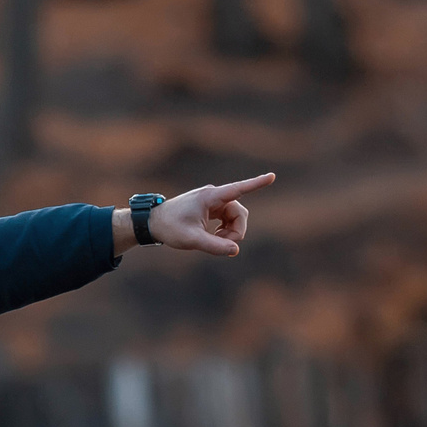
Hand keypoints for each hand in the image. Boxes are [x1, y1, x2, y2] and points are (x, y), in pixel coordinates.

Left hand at [134, 173, 275, 257]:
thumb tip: (235, 250)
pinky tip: (215, 236)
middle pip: (240, 212)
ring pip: (235, 216)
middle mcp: (214, 195)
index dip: (256, 184)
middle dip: (237, 230)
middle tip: (224, 244)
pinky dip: (226, 229)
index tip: (272, 176)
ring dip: (231, 231)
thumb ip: (215, 246)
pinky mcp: (211, 207)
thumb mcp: (192, 240)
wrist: (153, 222)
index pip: (238, 189)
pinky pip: (228, 218)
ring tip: (215, 241)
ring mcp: (213, 201)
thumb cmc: (170, 228)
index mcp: (210, 197)